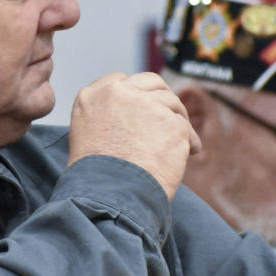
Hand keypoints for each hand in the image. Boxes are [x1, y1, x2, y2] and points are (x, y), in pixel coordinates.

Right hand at [68, 72, 200, 199]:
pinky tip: (189, 153)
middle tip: (169, 116)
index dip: (136, 94)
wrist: (108, 196)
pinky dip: (189, 141)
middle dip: (162, 98)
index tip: (143, 108)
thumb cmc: (95, 176)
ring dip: (177, 119)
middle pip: (151, 83)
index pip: (121, 80)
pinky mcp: (172, 123)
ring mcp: (147, 105)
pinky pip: (186, 127)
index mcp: (92, 95)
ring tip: (181, 140)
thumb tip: (132, 112)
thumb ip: (105, 113)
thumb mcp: (86, 133)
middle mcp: (118, 93)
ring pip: (172, 103)